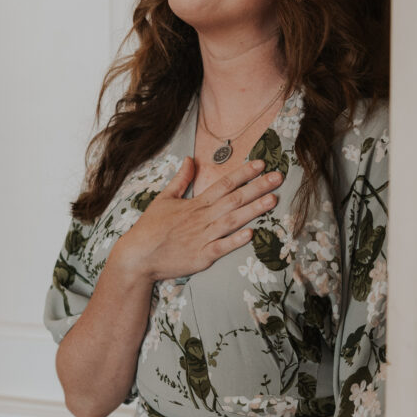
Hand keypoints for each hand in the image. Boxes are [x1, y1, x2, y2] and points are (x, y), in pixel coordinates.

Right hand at [109, 157, 282, 282]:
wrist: (138, 256)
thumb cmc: (151, 228)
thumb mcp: (163, 199)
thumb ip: (180, 179)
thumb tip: (190, 159)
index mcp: (195, 204)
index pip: (224, 184)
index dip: (244, 174)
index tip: (261, 164)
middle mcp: (202, 218)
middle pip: (234, 199)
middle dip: (258, 187)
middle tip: (278, 177)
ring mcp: (203, 238)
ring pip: (233, 221)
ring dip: (253, 210)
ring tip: (273, 200)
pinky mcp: (201, 257)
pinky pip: (221, 247)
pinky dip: (236, 241)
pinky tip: (252, 233)